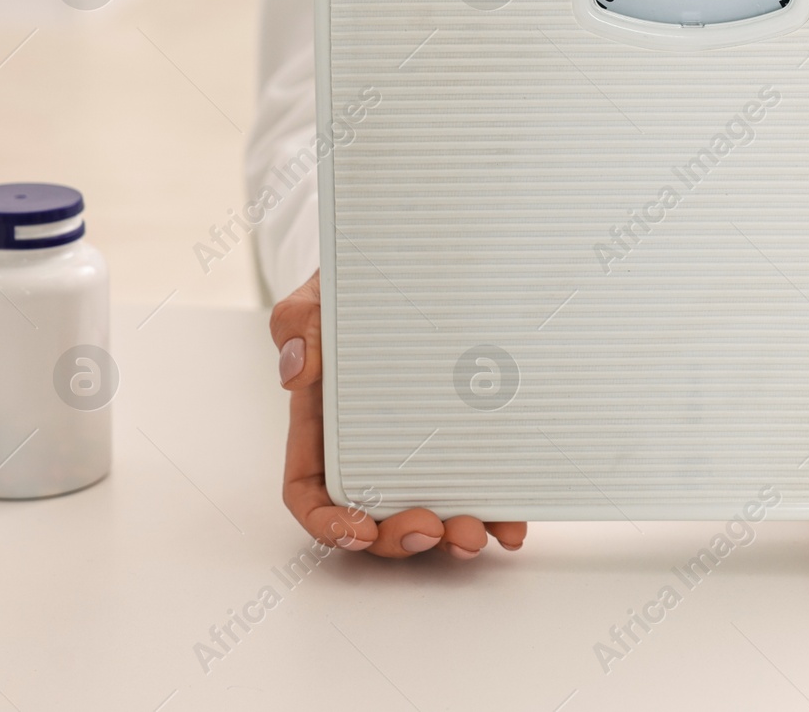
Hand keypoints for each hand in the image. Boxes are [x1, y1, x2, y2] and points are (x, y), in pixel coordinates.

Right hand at [271, 270, 526, 558]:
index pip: (313, 493)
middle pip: (375, 517)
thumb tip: (296, 369)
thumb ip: (298, 326)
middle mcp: (370, 449)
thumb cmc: (353, 293)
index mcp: (324, 429)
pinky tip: (512, 527)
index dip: (330, 523)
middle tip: (429, 531)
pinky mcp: (463, 442)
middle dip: (399, 538)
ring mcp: (419, 450)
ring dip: (449, 537)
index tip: (358, 531)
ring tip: (473, 535)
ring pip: (428, 513)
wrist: (404, 271)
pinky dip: (494, 515)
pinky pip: (476, 487)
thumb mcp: (318, 300)